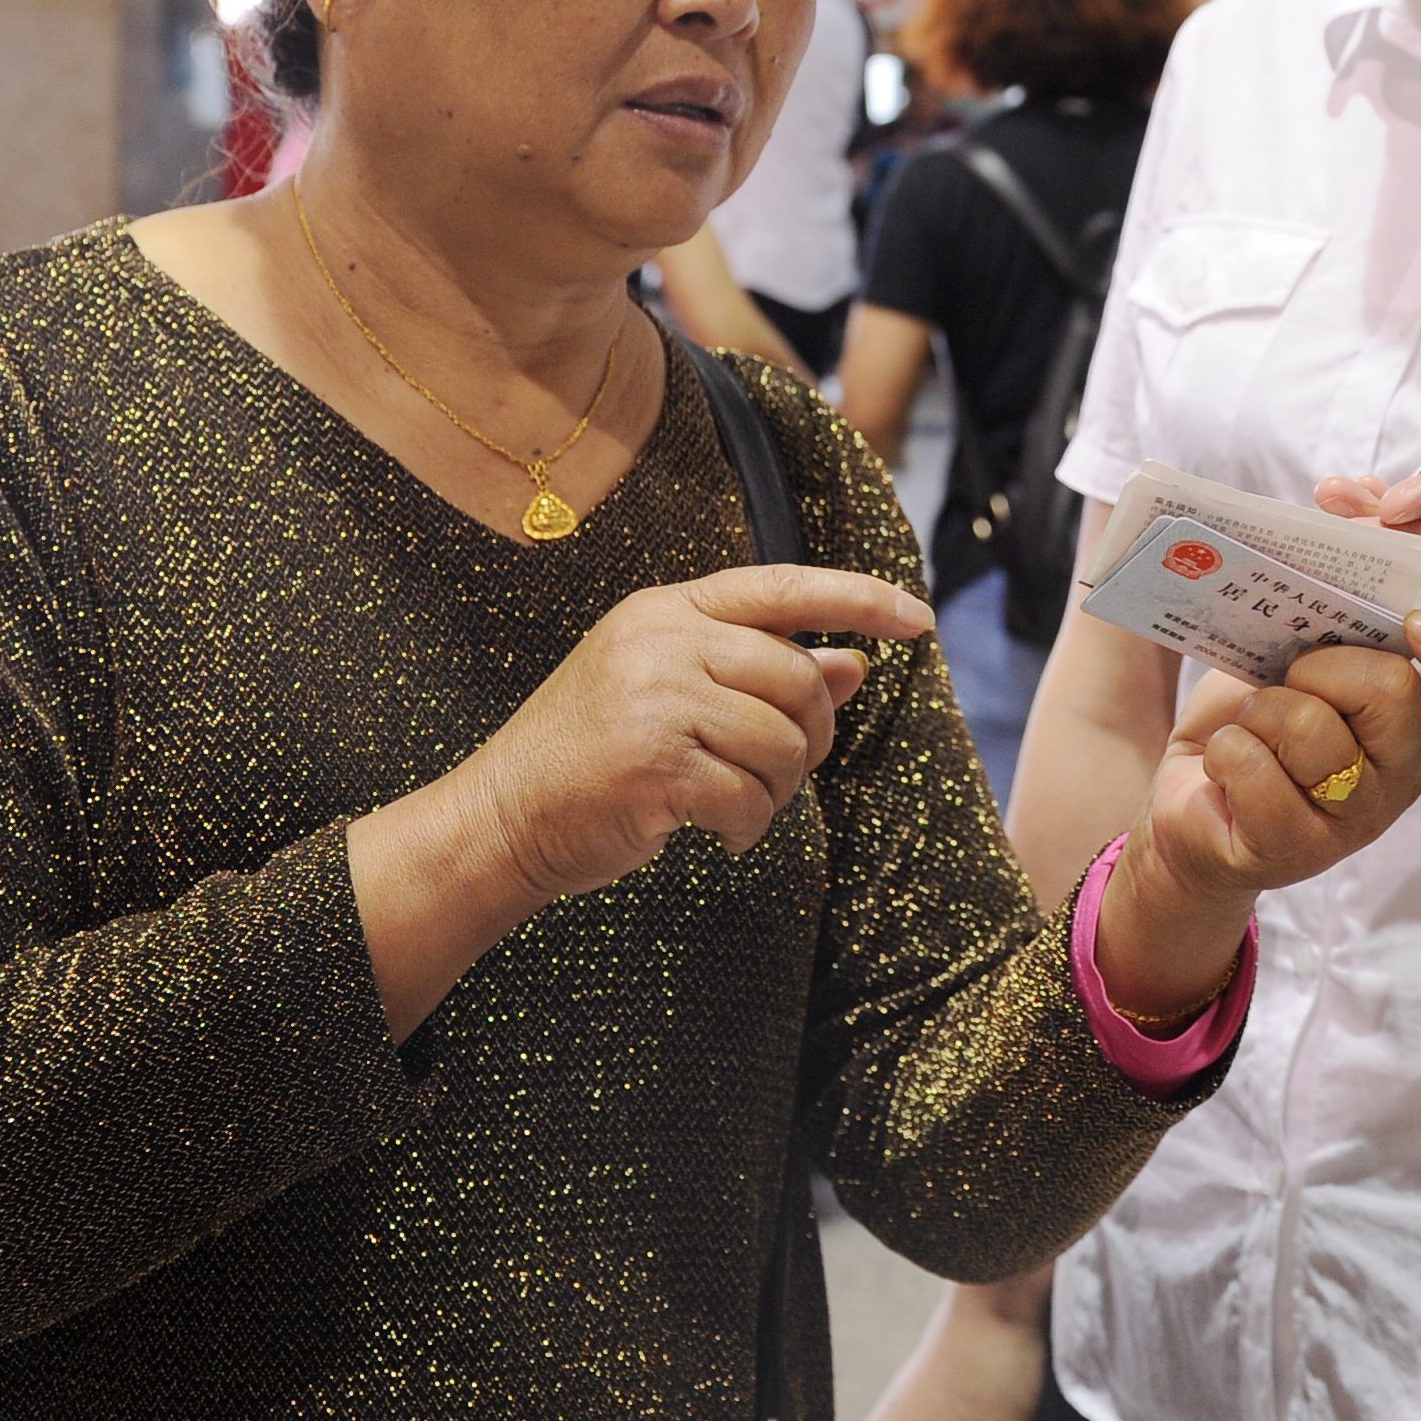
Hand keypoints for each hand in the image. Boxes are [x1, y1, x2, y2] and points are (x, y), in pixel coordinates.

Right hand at [449, 566, 926, 905]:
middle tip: (781, 772)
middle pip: (798, 677)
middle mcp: (661, 641)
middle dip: (811, 737)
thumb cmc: (594, 757)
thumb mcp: (673, 692)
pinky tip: (718, 834)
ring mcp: (655, 698)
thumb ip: (761, 671)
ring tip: (739, 806)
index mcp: (666, 610)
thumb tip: (858, 664)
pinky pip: (748, 796)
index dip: (858, 599)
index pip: (783, 586)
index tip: (918, 619)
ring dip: (777, 790)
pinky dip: (747, 827)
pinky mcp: (654, 763)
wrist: (501, 816)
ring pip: (782, 741)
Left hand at [1109, 610, 1420, 1012]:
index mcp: (1418, 721)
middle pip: (1390, 690)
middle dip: (1318, 665)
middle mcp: (1402, 776)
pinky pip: (1256, 770)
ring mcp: (1354, 820)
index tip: (1415, 624)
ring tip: (1249, 729)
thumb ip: (1337, 630)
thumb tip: (1342, 573)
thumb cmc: (1257, 713)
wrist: (1188, 792)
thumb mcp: (1300, 657)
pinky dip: (1225, 751)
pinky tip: (1225, 766)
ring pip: (1312, 728)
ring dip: (1259, 713)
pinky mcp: (1294, 850)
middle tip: (1287, 682)